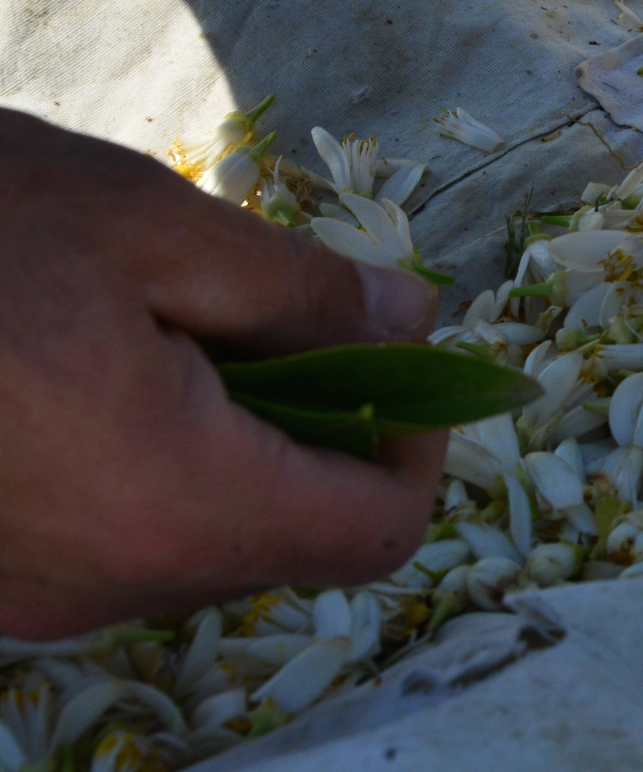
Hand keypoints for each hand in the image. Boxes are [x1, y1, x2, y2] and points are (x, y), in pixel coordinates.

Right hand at [0, 111, 442, 639]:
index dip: (419, 446)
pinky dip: (142, 466)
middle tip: (291, 315)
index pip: (373, 535)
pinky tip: (95, 364)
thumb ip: (302, 294)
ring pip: (189, 543)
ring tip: (180, 324)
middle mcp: (98, 587)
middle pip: (283, 542)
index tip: (408, 357)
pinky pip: (102, 541)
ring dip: (228, 446)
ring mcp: (21, 597)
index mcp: (172, 507)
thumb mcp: (153, 228)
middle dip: (321, 432)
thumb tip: (411, 319)